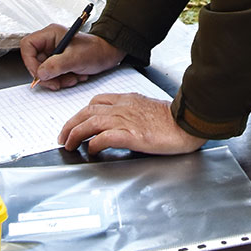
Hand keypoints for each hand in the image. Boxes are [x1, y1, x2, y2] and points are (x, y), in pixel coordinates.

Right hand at [20, 26, 124, 90]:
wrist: (110, 55)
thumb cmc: (97, 50)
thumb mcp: (76, 58)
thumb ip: (56, 66)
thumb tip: (40, 73)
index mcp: (51, 34)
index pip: (28, 46)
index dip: (30, 62)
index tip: (40, 74)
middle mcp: (51, 42)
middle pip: (35, 62)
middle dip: (47, 75)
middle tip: (57, 83)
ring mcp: (55, 52)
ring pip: (44, 71)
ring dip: (57, 79)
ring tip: (72, 78)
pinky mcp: (60, 62)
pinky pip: (53, 75)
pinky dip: (63, 79)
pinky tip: (75, 76)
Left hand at [59, 92, 206, 154]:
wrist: (188, 123)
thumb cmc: (173, 119)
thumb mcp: (149, 109)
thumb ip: (133, 113)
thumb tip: (123, 125)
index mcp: (128, 99)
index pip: (97, 101)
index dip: (82, 112)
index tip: (76, 122)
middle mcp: (123, 107)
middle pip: (87, 111)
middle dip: (70, 123)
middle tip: (63, 136)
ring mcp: (126, 120)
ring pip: (91, 122)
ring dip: (75, 133)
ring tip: (69, 144)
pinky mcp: (131, 135)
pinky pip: (104, 137)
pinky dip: (94, 143)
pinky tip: (91, 150)